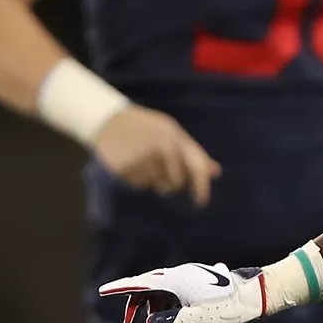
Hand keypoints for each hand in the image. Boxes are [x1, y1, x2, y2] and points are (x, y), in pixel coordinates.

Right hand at [93, 106, 222, 204]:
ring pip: (156, 185)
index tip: (201, 202)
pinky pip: (139, 185)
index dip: (201, 187)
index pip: (195, 169)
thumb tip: (215, 172)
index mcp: (174, 139)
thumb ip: (193, 152)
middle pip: (176, 183)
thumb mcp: (171, 132)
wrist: (107, 119)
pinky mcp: (124, 170)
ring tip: (142, 159)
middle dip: (172, 182)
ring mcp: (141, 161)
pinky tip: (132, 162)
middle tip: (161, 169)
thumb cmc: (146, 126)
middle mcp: (159, 151)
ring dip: (153, 179)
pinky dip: (139, 179)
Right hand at [98, 261, 264, 322]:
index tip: (103, 291)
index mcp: (177, 281)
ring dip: (152, 309)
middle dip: (135, 305)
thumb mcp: (199, 319)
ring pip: (161, 290)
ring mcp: (189, 276)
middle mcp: (180, 274)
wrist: (256, 295)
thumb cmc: (229, 308)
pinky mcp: (197, 281)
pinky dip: (165, 305)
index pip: (142, 284)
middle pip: (148, 286)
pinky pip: (173, 291)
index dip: (120, 288)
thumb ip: (172, 321)